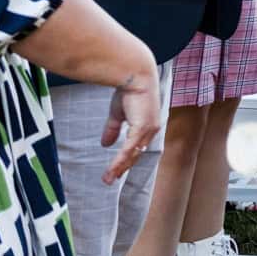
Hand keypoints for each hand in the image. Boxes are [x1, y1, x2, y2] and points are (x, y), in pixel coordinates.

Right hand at [99, 55, 163, 184]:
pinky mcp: (142, 128)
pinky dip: (119, 161)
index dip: (127, 159)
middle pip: (136, 155)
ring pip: (132, 155)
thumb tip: (105, 144)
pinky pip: (128, 150)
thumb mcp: (118, 113)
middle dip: (122, 168)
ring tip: (107, 179)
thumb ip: (113, 129)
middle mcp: (152, 130)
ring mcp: (149, 130)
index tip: (116, 170)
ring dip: (119, 168)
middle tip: (110, 179)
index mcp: (149, 126)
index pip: (138, 147)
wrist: (135, 75)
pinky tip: (111, 170)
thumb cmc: (128, 90)